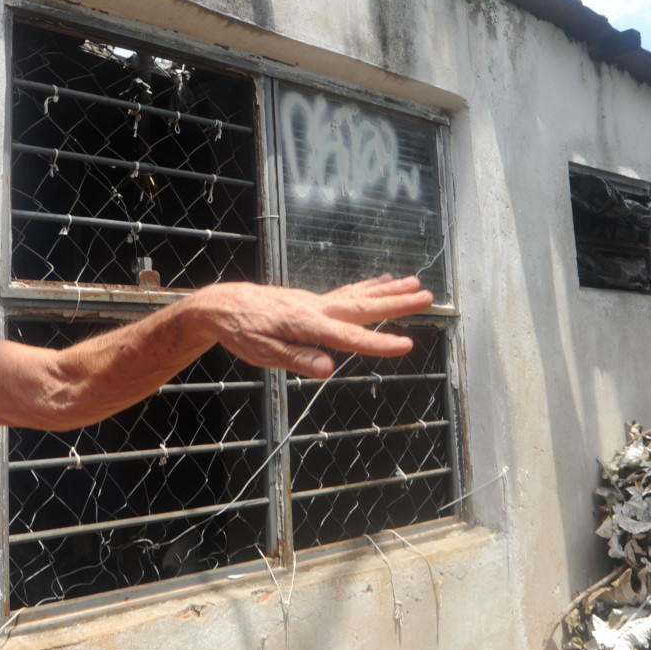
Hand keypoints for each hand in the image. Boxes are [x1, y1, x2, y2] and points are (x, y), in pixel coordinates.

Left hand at [187, 275, 434, 377]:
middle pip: (364, 306)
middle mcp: (317, 308)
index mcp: (306, 324)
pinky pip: (348, 291)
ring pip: (360, 294)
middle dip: (397, 304)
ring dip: (390, 291)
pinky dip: (369, 285)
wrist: (222, 305)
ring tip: (416, 284)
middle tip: (427, 296)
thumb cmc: (241, 332)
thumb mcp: (262, 353)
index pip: (348, 336)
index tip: (406, 345)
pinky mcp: (313, 300)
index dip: (378, 344)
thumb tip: (327, 368)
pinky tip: (384, 281)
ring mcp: (317, 301)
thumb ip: (296, 359)